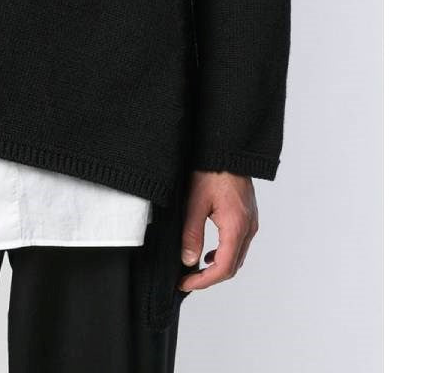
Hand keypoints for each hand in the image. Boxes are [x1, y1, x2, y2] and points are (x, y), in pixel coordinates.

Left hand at [178, 170, 257, 291]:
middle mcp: (248, 228)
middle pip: (232, 267)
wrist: (226, 151)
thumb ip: (192, 234)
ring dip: (217, 267)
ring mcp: (251, 223)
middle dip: (209, 278)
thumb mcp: (194, 203)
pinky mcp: (249, 217)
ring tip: (194, 269)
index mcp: (236, 227)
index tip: (184, 284)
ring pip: (236, 257)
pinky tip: (209, 252)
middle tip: (186, 280)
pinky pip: (239, 244)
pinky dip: (224, 254)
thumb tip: (188, 261)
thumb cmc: (210, 172)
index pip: (223, 268)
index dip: (203, 281)